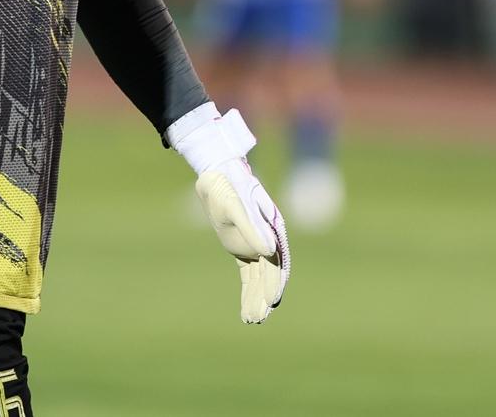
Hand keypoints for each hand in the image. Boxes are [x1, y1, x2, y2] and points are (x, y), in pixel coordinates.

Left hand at [194, 158, 289, 322]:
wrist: (218, 174)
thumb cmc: (228, 185)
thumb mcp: (236, 204)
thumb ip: (251, 227)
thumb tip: (268, 251)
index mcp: (272, 227)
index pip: (277, 260)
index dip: (275, 281)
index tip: (271, 300)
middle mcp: (269, 238)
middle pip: (270, 273)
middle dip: (264, 297)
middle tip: (257, 318)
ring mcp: (257, 244)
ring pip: (260, 277)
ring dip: (257, 298)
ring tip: (252, 320)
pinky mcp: (244, 248)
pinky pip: (250, 274)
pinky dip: (250, 290)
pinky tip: (248, 306)